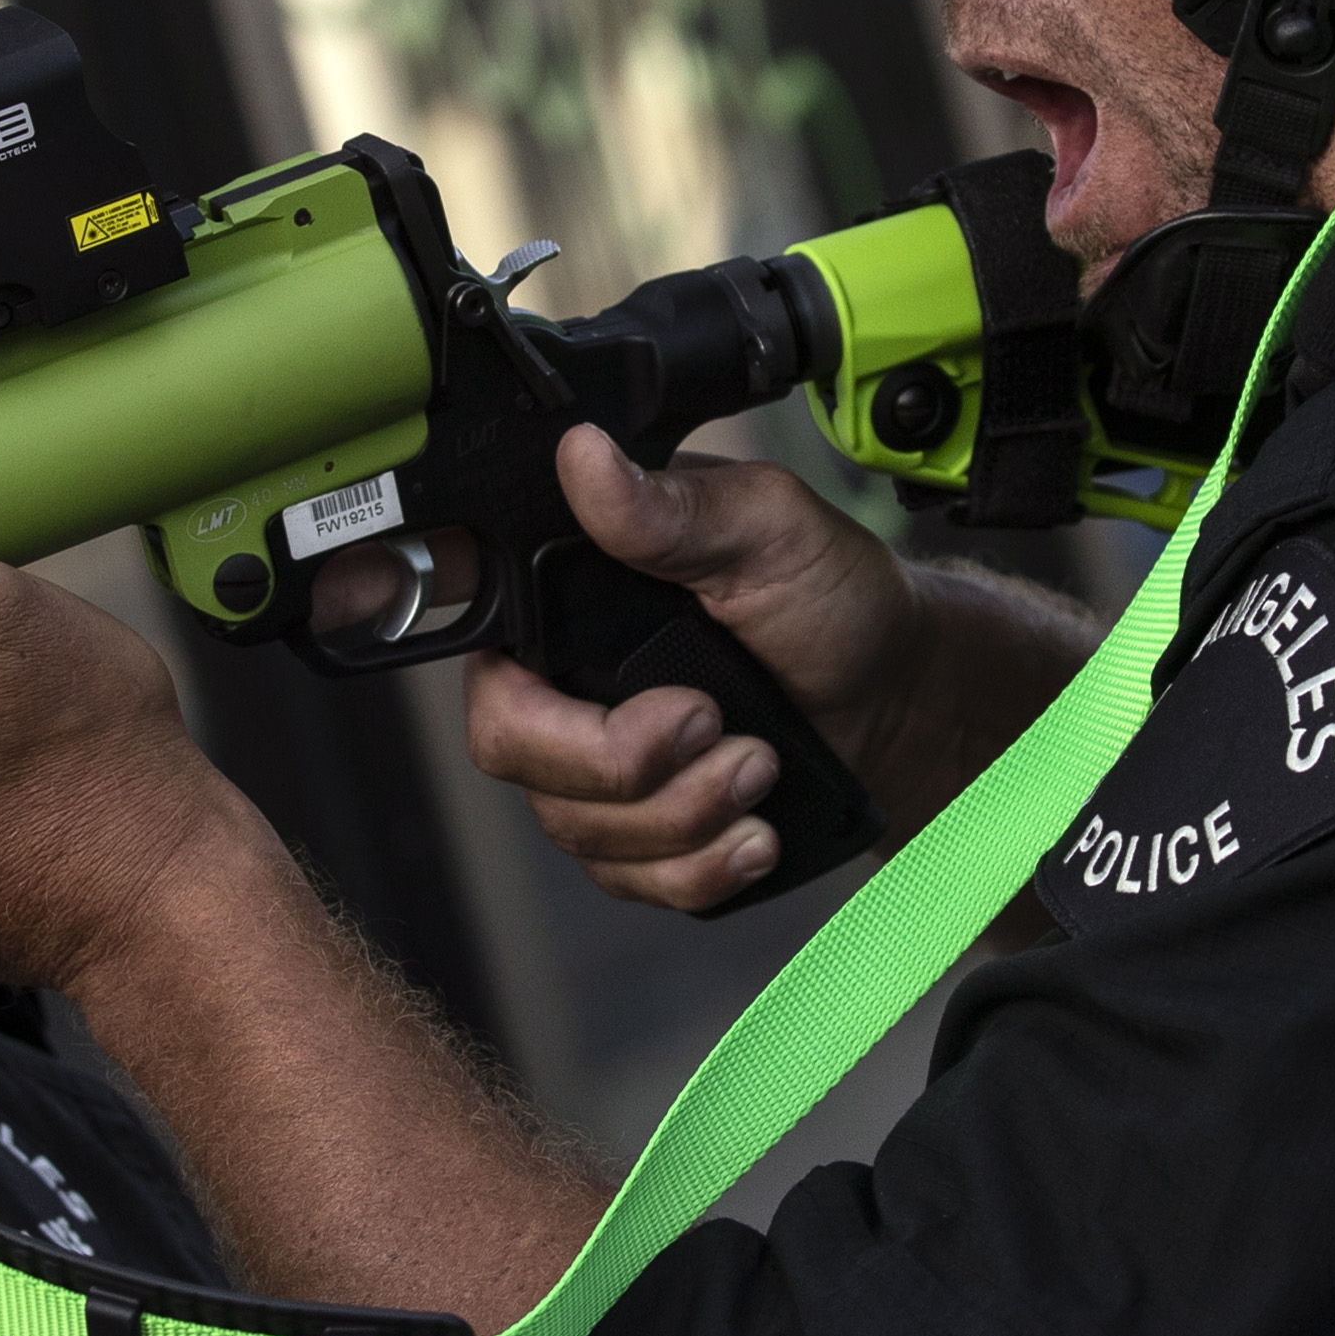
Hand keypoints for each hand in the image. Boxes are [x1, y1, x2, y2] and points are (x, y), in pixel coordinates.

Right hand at [458, 428, 937, 913]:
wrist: (897, 703)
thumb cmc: (830, 600)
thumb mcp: (766, 529)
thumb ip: (673, 506)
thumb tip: (585, 455)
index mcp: (567, 587)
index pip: (456, 607)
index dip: (437, 629)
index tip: (511, 664)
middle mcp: (561, 676)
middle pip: (509, 743)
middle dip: (619, 759)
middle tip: (711, 723)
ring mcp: (588, 766)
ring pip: (574, 824)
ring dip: (683, 812)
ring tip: (760, 765)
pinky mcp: (631, 836)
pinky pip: (625, 879)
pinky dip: (698, 868)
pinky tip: (753, 832)